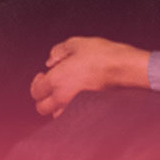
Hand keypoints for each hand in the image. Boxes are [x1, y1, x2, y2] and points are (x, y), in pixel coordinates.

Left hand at [30, 36, 150, 117]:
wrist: (123, 68)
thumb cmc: (100, 54)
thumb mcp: (75, 44)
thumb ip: (58, 51)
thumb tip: (51, 61)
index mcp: (56, 80)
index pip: (36, 91)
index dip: (36, 83)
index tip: (42, 74)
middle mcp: (63, 97)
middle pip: (42, 108)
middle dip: (42, 99)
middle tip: (48, 87)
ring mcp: (76, 106)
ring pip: (57, 115)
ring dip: (55, 106)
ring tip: (62, 93)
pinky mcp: (89, 110)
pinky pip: (72, 116)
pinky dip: (69, 111)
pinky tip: (76, 98)